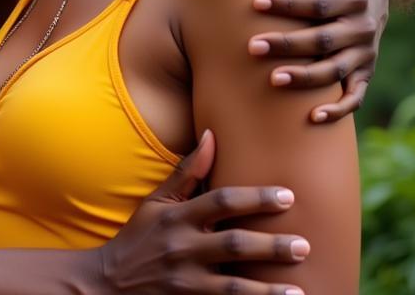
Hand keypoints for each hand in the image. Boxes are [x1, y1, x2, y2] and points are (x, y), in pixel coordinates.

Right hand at [92, 131, 309, 293]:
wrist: (109, 282)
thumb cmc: (140, 236)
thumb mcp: (157, 202)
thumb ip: (187, 172)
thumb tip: (211, 135)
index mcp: (177, 217)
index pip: (221, 202)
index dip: (255, 199)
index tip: (287, 197)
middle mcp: (181, 247)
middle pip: (232, 244)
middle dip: (270, 246)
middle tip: (304, 246)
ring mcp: (184, 281)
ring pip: (232, 287)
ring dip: (267, 290)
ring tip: (299, 292)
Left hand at [248, 0, 388, 122]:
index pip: (317, 4)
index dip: (287, 4)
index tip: (254, 2)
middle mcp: (362, 28)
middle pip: (322, 40)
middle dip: (287, 44)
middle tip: (252, 46)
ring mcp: (365, 54)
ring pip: (334, 71)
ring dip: (304, 77)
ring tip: (272, 80)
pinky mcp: (365, 72)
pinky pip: (355, 96)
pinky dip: (338, 110)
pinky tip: (312, 118)